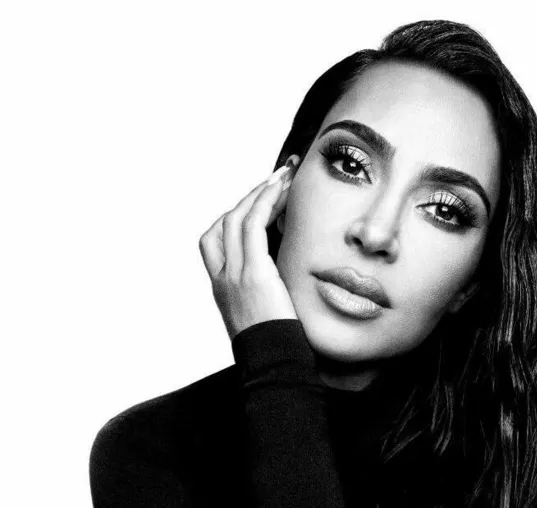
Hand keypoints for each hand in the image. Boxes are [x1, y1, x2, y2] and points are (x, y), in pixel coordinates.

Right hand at [199, 156, 299, 339]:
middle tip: (275, 178)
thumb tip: (290, 269)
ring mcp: (235, 275)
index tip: (259, 201)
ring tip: (283, 176)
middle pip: (223, 223)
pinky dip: (265, 202)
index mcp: (223, 288)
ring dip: (260, 192)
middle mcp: (223, 278)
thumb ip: (269, 287)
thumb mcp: (265, 312)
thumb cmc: (277, 345)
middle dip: (249, 196)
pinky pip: (253, 226)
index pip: (214, 241)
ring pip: (237, 219)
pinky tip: (281, 189)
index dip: (233, 216)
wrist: (274, 367)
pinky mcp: (253, 274)